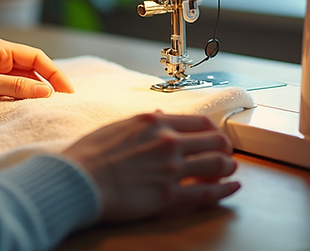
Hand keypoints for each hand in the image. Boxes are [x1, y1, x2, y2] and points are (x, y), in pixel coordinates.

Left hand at [0, 36, 73, 121]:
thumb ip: (16, 87)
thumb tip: (48, 92)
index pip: (36, 57)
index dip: (55, 73)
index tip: (68, 92)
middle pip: (32, 69)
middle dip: (47, 84)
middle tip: (63, 103)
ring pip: (23, 82)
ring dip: (34, 94)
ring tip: (48, 108)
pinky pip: (11, 92)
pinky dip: (21, 100)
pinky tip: (28, 110)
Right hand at [63, 112, 238, 223]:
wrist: (78, 180)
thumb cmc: (89, 155)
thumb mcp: (117, 127)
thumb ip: (143, 122)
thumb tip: (159, 114)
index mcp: (155, 122)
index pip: (199, 122)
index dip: (212, 130)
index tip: (213, 136)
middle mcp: (168, 142)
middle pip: (214, 141)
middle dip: (224, 148)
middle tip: (225, 154)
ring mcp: (171, 168)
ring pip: (217, 165)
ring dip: (227, 167)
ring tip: (229, 170)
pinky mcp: (168, 195)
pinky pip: (206, 193)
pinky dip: (224, 190)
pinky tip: (232, 188)